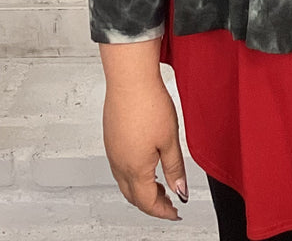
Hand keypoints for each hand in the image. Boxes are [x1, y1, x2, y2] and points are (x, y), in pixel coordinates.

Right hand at [102, 52, 186, 219]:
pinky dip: (133, 176)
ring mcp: (113, 152)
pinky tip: (145, 165)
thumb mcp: (170, 139)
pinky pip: (120, 168)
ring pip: (125, 183)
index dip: (163, 211)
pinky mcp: (111, 139)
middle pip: (134, 197)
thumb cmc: (149, 105)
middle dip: (151, 204)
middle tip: (169, 202)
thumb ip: (174, 168)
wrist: (130, 79)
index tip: (175, 213)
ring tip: (160, 185)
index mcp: (135, 169)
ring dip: (142, 190)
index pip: (148, 202)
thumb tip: (180, 191)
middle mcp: (119, 164)